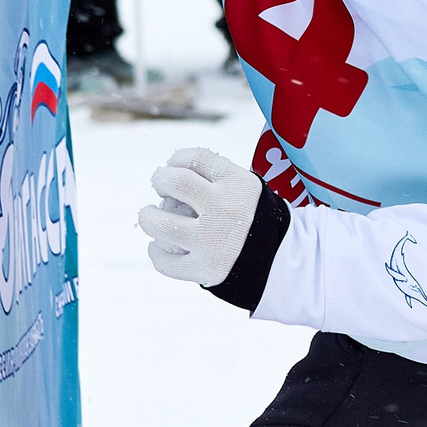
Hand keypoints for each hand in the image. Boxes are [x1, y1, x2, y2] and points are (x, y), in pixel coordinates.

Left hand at [137, 147, 261, 286]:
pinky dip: (156, 253)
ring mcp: (213, 241)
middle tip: (161, 186)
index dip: (177, 158)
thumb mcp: (246, 189)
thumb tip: (169, 171)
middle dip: (160, 180)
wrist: (278, 262)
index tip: (172, 165)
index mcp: (238, 184)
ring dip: (148, 218)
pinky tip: (157, 246)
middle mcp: (225, 209)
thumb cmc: (251, 219)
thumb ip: (214, 177)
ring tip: (149, 216)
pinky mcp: (206, 269)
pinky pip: (166, 262)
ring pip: (162, 224)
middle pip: (175, 182)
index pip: (196, 158)